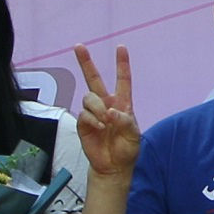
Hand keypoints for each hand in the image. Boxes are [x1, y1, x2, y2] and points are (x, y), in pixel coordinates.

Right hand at [72, 45, 140, 180]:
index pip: (122, 80)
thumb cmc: (126, 149)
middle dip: (85, 62)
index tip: (121, 47)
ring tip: (105, 123)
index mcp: (122, 103)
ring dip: (97, 108)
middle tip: (78, 46)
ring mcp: (93, 113)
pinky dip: (92, 120)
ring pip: (89, 97)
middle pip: (94, 79)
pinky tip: (99, 128)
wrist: (113, 166)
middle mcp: (106, 104)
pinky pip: (83, 113)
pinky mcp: (83, 123)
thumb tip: (110, 111)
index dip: (122, 64)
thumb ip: (125, 121)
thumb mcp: (134, 135)